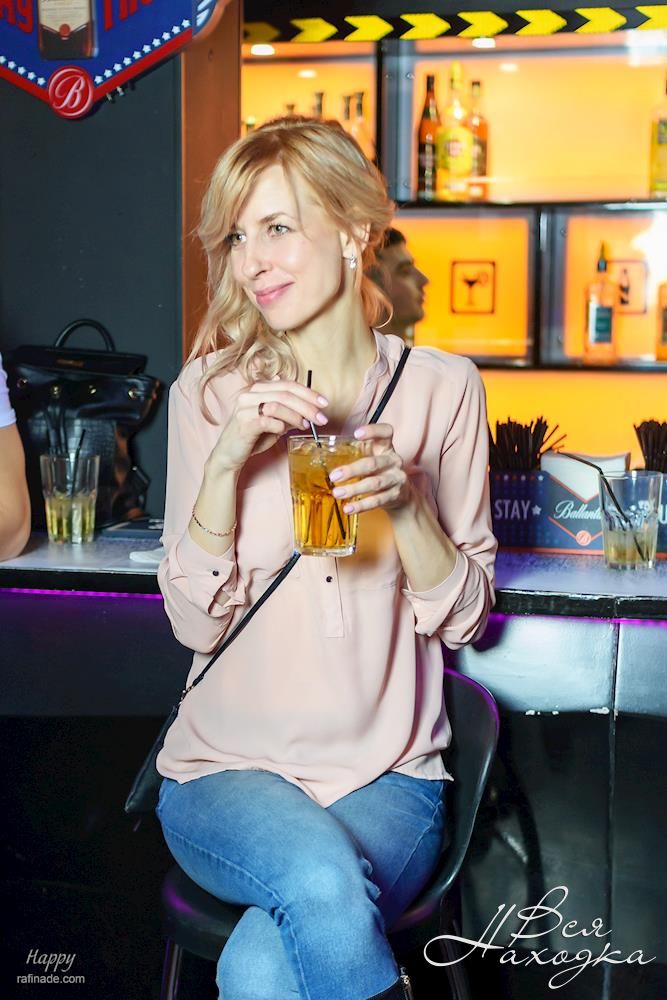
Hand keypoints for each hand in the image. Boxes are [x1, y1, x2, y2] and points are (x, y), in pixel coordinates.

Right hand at [210, 379, 328, 472]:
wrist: (229, 454)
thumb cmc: (253, 437)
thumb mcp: (274, 421)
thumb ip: (287, 411)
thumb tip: (309, 404)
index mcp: (259, 389)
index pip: (288, 384)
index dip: (308, 392)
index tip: (324, 403)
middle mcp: (250, 394)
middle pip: (285, 393)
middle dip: (307, 405)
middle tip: (321, 418)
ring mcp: (245, 407)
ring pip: (278, 404)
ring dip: (296, 415)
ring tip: (306, 426)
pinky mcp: (244, 422)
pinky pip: (268, 420)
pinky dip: (281, 425)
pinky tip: (286, 431)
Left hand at [328, 423, 412, 514]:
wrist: (401, 493)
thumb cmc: (379, 471)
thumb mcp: (372, 457)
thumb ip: (356, 452)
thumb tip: (324, 455)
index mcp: (386, 447)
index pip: (386, 432)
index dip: (373, 431)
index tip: (356, 433)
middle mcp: (393, 460)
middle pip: (373, 463)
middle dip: (352, 470)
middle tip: (334, 476)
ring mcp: (396, 478)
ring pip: (374, 483)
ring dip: (354, 489)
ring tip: (337, 493)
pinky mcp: (395, 495)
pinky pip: (377, 500)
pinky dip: (361, 505)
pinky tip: (348, 508)